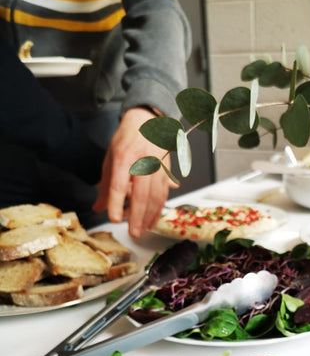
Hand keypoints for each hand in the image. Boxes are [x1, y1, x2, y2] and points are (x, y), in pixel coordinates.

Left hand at [93, 107, 177, 236]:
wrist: (147, 123)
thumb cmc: (126, 141)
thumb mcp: (110, 159)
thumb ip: (105, 186)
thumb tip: (97, 208)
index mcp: (124, 156)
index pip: (119, 183)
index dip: (117, 202)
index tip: (114, 218)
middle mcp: (143, 161)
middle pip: (142, 193)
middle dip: (137, 216)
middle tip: (132, 232)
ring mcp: (157, 167)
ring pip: (156, 196)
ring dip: (149, 217)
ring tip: (141, 230)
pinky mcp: (166, 173)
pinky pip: (164, 195)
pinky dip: (158, 210)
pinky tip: (151, 221)